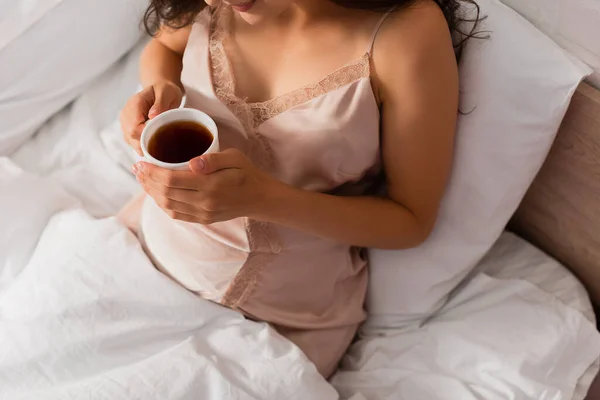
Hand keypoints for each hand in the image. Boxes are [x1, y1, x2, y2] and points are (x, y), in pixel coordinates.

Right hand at [119, 81, 182, 154]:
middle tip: (163, 142)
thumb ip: (160, 104)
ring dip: (145, 146)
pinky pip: (133, 143)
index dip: (146, 135)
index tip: (161, 136)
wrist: (161, 91)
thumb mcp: (167, 93)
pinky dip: (143, 146)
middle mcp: (126, 114)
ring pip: (131, 142)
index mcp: (134, 104)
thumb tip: (152, 116)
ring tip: (159, 143)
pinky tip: (153, 144)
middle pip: (131, 136)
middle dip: (147, 143)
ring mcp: (125, 123)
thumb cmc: (165, 91)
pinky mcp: (128, 129)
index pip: (134, 127)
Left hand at [132, 149, 277, 223]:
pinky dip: (162, 204)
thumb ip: (213, 159)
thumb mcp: (235, 158)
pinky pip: (176, 214)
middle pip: (166, 194)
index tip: (141, 162)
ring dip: (151, 193)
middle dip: (147, 181)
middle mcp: (204, 202)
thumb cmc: (246, 173)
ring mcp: (203, 213)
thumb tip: (192, 163)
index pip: (172, 180)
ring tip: (142, 180)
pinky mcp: (203, 219)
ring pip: (167, 206)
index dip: (152, 172)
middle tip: (136, 168)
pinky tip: (155, 193)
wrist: (259, 198)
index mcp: (210, 186)